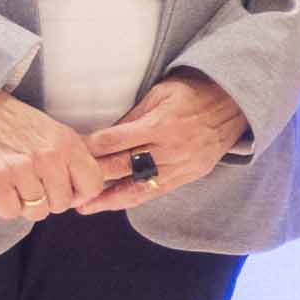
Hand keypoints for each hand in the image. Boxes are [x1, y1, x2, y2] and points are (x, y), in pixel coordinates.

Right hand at [0, 94, 107, 224]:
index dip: (79, 195)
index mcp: (68, 144)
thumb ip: (72, 160)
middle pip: (62, 204)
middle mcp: (48, 156)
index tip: (65, 191)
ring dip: (25, 205)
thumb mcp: (55, 133)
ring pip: (37, 212)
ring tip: (16, 185)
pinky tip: (1, 190)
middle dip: (48, 200)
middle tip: (33, 185)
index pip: (92, 186)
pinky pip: (10, 211)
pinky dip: (4, 206)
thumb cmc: (16, 125)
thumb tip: (84, 194)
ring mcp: (21, 167)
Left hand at [70, 74, 248, 210]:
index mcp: (161, 124)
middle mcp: (172, 149)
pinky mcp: (192, 174)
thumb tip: (102, 137)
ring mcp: (183, 165)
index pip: (114, 142)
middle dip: (91, 176)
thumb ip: (132, 117)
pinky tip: (114, 204)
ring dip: (109, 199)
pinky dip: (134, 198)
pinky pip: (158, 191)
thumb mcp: (159, 94)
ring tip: (84, 208)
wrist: (235, 102)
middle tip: (65, 184)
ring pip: (139, 187)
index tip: (66, 154)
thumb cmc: (193, 92)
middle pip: (122, 167)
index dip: (87, 149)